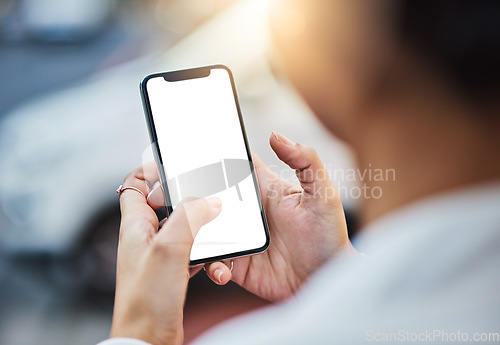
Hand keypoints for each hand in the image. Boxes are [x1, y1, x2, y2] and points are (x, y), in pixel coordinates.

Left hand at [110, 164, 221, 344]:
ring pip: (183, 227)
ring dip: (202, 227)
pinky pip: (192, 250)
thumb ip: (190, 216)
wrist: (149, 341)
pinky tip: (215, 262)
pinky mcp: (173, 271)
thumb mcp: (169, 248)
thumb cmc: (147, 301)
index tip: (174, 165)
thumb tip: (209, 200)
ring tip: (217, 230)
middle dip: (188, 198)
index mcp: (136, 225)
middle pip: (165, 203)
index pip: (133, 184)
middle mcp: (146, 237)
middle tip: (208, 196)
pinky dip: (206, 252)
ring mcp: (160, 254)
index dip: (150, 171)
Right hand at [205, 132, 355, 301]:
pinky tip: (222, 270)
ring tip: (194, 239)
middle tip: (177, 200)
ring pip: (204, 229)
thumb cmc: (329, 235)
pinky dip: (210, 264)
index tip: (193, 153)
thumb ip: (305, 160)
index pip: (235, 166)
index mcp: (264, 190)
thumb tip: (276, 136)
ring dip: (194, 232)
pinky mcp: (237, 263)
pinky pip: (213, 261)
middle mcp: (247, 212)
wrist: (327, 279)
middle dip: (193, 197)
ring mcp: (240, 238)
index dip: (215, 157)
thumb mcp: (323, 193)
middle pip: (211, 197)